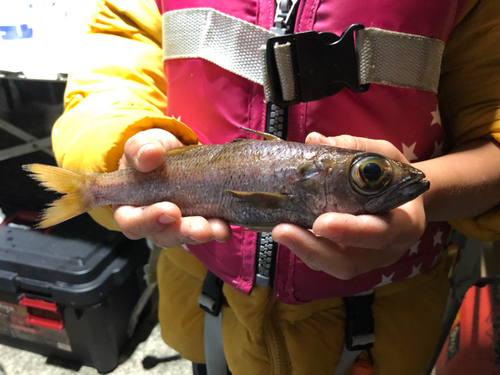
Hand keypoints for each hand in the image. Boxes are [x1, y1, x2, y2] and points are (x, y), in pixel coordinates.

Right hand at [113, 128, 231, 246]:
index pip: (132, 221)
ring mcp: (177, 226)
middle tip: (201, 228)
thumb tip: (149, 154)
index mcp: (129, 207)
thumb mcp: (143, 144)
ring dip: (204, 234)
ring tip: (219, 229)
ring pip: (187, 237)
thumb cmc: (152, 153)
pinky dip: (218, 230)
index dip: (148, 220)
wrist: (178, 152)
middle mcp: (152, 223)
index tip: (170, 210)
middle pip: (163, 235)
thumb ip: (139, 148)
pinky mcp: (199, 222)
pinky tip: (226, 227)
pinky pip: (208, 231)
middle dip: (183, 232)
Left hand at [272, 133, 425, 279]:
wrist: (405, 198)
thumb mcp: (383, 154)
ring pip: (333, 266)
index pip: (380, 234)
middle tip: (282, 231)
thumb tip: (315, 140)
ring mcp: (366, 258)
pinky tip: (286, 231)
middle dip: (313, 249)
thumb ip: (354, 146)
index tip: (320, 223)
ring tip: (278, 230)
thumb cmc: (393, 174)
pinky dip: (304, 247)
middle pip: (349, 262)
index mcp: (405, 224)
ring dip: (303, 251)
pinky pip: (324, 260)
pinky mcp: (348, 258)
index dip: (350, 231)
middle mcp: (386, 249)